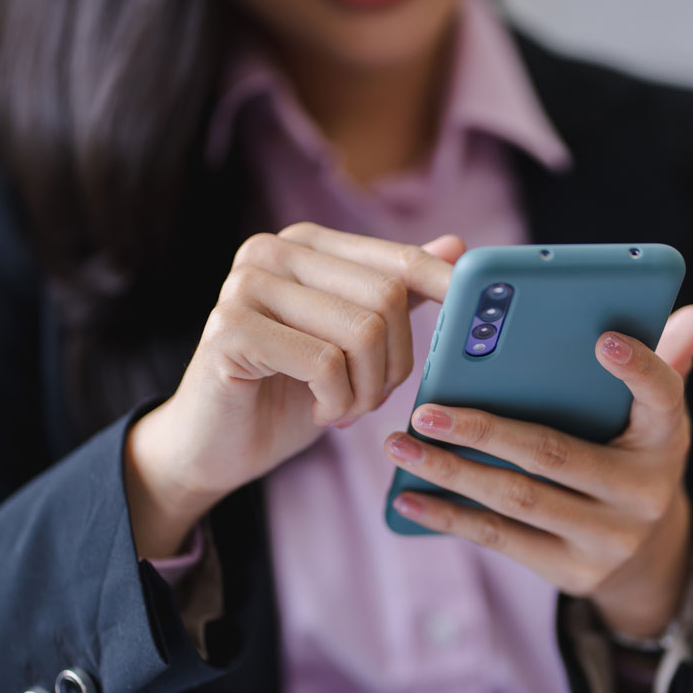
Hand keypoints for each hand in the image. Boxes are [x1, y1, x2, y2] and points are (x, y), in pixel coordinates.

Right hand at [125, 223, 464, 559]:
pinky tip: (321, 414)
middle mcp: (271, 251)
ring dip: (367, 390)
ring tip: (344, 409)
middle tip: (371, 398)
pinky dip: (337, 402)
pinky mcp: (230, 328)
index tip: (477, 313)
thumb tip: (456, 247)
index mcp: (305, 244)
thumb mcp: (352, 343)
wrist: (215, 447)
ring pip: (363, 331)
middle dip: (395, 363)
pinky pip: (325, 363)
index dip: (444, 287)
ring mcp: (245, 285)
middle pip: (387, 296)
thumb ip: (395, 293)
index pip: (398, 259)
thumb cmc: (287, 394)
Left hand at [384, 305, 692, 638]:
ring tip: (399, 444)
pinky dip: (449, 517)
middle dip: (483, 429)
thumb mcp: (655, 414)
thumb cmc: (634, 455)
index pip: (663, 396)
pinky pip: (501, 539)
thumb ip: (665, 359)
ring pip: (517, 498)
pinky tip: (408, 495)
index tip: (602, 338)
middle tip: (426, 407)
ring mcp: (608, 538)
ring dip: (450, 471)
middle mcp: (643, 492)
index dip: (637, 368)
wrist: (647, 553)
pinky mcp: (571, 571)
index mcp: (665, 437)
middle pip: (554, 453)